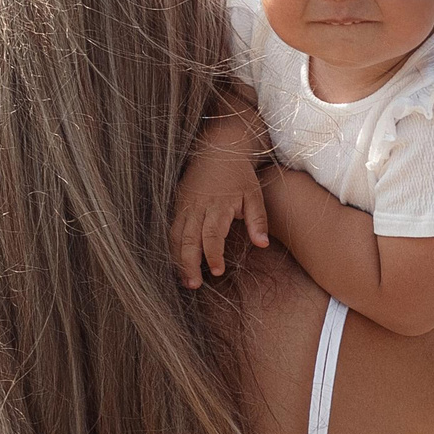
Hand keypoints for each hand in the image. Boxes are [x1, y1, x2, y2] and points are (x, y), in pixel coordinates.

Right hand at [171, 145, 270, 288]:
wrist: (217, 149)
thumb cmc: (239, 175)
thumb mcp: (254, 195)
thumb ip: (258, 220)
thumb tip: (262, 244)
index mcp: (217, 205)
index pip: (211, 236)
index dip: (213, 255)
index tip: (218, 271)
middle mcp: (197, 207)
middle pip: (187, 240)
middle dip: (189, 264)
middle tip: (194, 285)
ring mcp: (184, 206)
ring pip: (175, 236)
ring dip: (178, 259)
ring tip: (186, 280)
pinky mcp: (178, 205)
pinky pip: (171, 229)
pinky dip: (173, 248)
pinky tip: (178, 262)